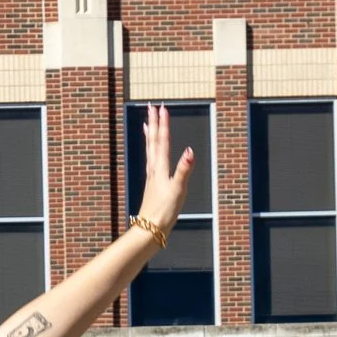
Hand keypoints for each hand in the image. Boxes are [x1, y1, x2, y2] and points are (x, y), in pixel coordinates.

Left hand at [133, 103, 193, 238]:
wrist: (150, 229)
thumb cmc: (164, 211)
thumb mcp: (178, 190)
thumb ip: (185, 170)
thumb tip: (190, 151)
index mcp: (160, 169)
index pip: (162, 141)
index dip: (163, 124)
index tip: (162, 107)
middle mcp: (154, 169)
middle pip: (153, 141)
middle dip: (153, 123)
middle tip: (151, 106)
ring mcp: (152, 177)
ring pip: (150, 150)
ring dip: (149, 135)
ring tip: (146, 123)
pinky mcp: (152, 185)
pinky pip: (150, 162)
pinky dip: (150, 152)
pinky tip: (152, 154)